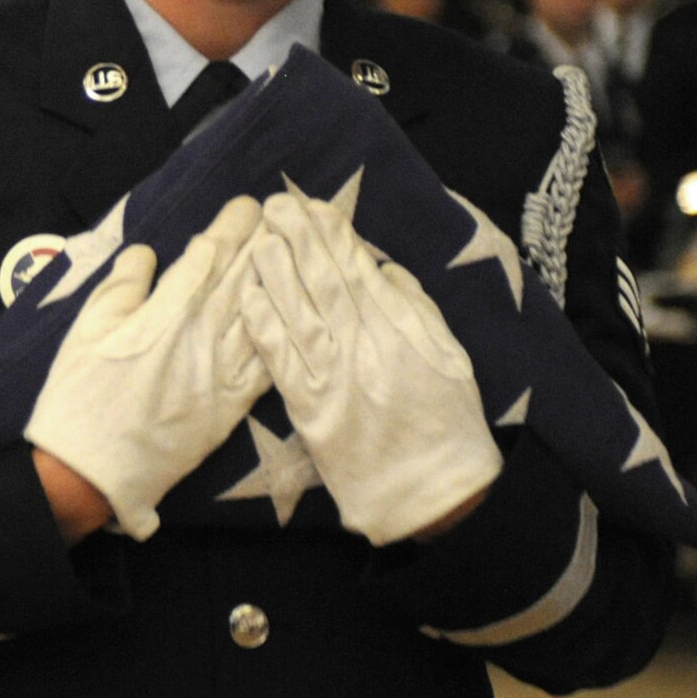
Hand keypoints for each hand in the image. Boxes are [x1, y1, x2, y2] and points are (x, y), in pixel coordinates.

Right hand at [23, 195, 270, 539]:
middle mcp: (204, 338)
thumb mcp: (85, 329)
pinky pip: (269, 363)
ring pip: (264, 314)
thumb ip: (122, 286)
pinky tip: (302, 314)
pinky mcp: (233, 407)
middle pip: (244, 279)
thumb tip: (148, 253)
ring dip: (284, 279)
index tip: (249, 204)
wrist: (91, 471)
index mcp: (166, 313)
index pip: (210, 258)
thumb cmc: (78, 395)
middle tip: (289, 213)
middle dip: (266, 242)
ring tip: (302, 250)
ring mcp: (224, 375)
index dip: (232, 227)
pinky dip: (286, 334)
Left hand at [241, 187, 502, 544]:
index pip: (360, 272)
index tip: (315, 206)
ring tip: (259, 239)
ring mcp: (333, 377)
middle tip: (276, 205)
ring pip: (299, 313)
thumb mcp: (449, 356)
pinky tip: (248, 297)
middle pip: (326, 284)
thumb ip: (416, 309)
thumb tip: (381, 267)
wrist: (430, 492)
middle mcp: (365, 348)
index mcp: (402, 332)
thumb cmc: (446, 422)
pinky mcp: (308, 407)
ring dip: (275, 274)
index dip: (334, 236)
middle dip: (300, 240)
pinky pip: (280, 360)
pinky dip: (263, 327)